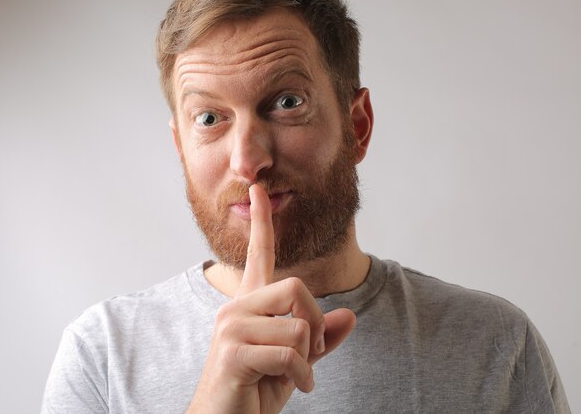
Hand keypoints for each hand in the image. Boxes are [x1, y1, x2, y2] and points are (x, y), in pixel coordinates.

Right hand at [187, 184, 355, 413]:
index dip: (261, 223)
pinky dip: (302, 376)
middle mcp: (236, 307)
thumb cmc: (255, 390)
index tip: (258, 191)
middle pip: (297, 288)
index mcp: (250, 305)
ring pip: (298, 324)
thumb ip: (319, 337)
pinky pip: (290, 353)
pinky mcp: (233, 351)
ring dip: (309, 356)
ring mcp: (231, 327)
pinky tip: (295, 387)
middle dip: (316, 323)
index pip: (258, 254)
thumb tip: (349, 317)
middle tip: (311, 353)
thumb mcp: (297, 361)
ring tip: (297, 374)